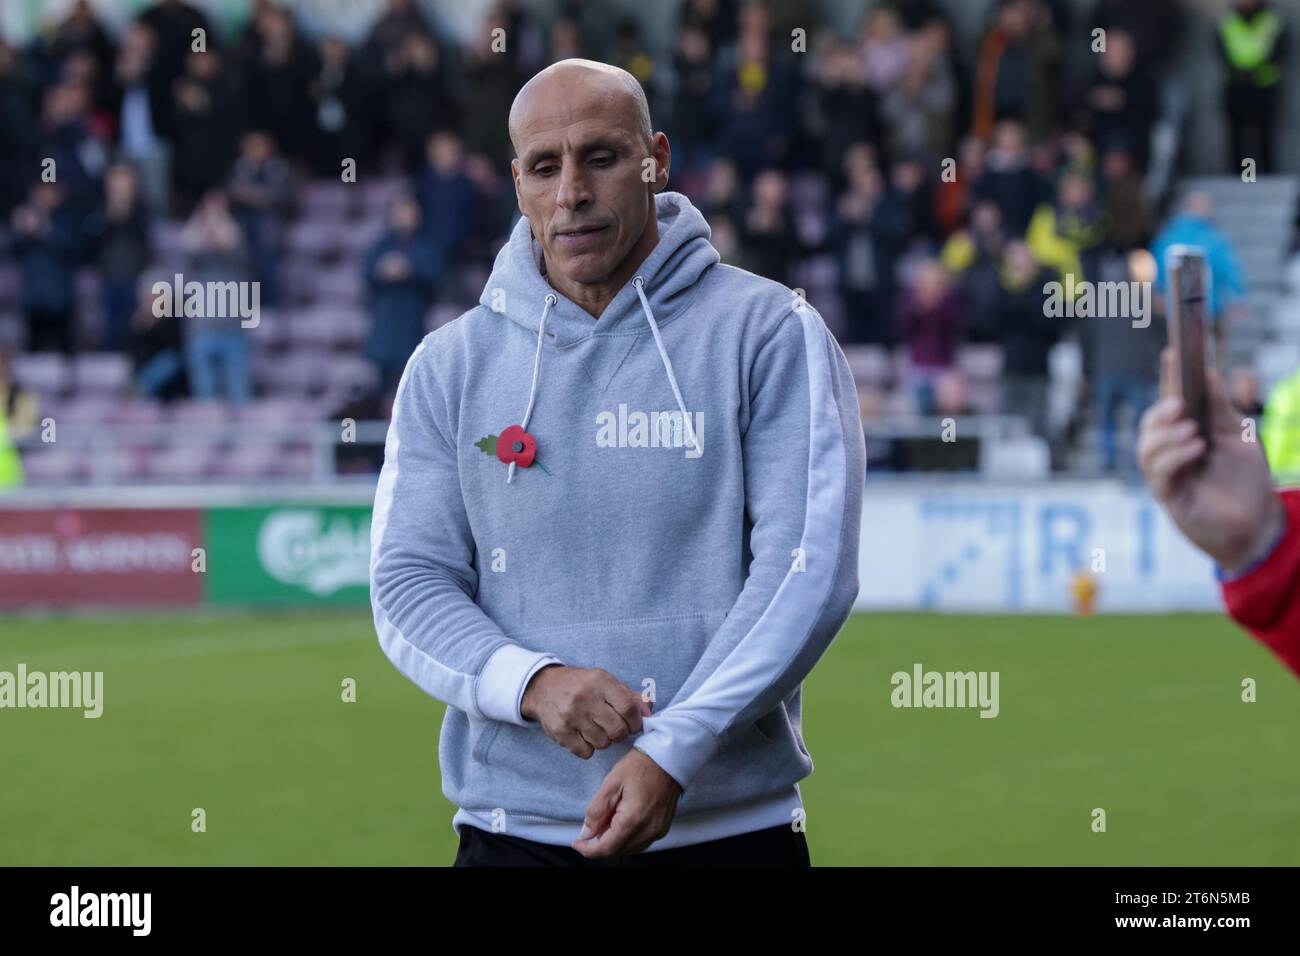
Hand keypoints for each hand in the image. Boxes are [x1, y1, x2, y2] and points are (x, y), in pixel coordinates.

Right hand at [520, 665, 650, 757]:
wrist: (543, 687)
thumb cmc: (582, 686)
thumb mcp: (606, 682)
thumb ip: (630, 696)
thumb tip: (649, 714)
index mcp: (600, 682)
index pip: (628, 708)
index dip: (636, 722)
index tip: (633, 724)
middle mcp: (585, 698)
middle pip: (617, 730)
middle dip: (620, 733)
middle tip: (614, 728)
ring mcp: (571, 716)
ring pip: (603, 743)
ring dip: (604, 740)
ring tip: (597, 729)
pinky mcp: (560, 732)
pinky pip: (585, 752)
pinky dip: (588, 748)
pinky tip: (583, 735)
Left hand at [572, 748, 681, 857]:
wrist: (668, 758)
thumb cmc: (641, 766)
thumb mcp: (611, 783)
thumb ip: (596, 811)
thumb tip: (586, 833)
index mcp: (633, 820)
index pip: (606, 848)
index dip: (588, 850)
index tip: (577, 843)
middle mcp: (647, 831)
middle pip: (617, 851)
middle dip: (600, 843)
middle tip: (593, 824)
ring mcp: (657, 831)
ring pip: (628, 848)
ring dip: (614, 841)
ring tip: (608, 819)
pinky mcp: (662, 828)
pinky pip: (640, 842)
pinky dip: (627, 837)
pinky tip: (622, 821)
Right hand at [1138, 347, 1283, 571]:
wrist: (1256, 523)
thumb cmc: (1244, 481)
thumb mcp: (1239, 436)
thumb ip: (1222, 409)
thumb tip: (1210, 375)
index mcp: (1185, 433)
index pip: (1172, 400)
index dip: (1169, 377)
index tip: (1173, 352)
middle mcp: (1170, 452)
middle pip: (1150, 424)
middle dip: (1161, 411)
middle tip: (1180, 404)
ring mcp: (1167, 474)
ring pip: (1146, 448)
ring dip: (1166, 435)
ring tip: (1192, 431)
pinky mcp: (1169, 496)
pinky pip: (1159, 473)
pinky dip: (1174, 457)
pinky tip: (1195, 448)